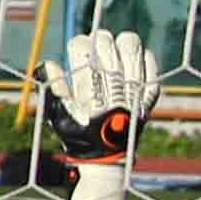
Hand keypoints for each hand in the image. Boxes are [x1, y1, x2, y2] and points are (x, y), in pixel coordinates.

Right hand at [40, 29, 160, 166]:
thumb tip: (49, 63)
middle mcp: (111, 86)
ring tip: (116, 51)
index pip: (82, 47)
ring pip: (130, 44)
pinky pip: (151, 63)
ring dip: (121, 44)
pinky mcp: (148, 94)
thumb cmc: (77, 135)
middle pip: (105, 41)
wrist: (107, 158)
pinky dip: (143, 58)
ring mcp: (133, 88)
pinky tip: (134, 62)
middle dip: (97, 41)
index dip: (77, 45)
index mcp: (87, 88)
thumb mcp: (58, 114)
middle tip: (96, 49)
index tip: (77, 50)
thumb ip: (53, 87)